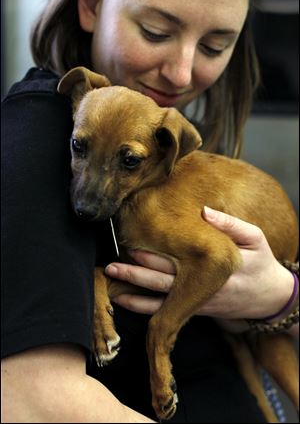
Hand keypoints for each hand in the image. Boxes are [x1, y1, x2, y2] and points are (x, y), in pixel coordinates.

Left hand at [105, 206, 293, 320]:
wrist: (270, 298)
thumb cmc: (261, 263)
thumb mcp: (256, 239)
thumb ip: (232, 224)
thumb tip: (204, 210)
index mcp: (217, 268)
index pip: (181, 262)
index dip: (156, 256)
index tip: (134, 246)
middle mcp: (203, 288)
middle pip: (165, 282)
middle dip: (137, 274)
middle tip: (112, 265)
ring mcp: (198, 302)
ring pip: (161, 299)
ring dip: (135, 291)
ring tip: (111, 283)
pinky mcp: (196, 310)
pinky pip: (166, 311)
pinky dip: (145, 307)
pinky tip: (126, 300)